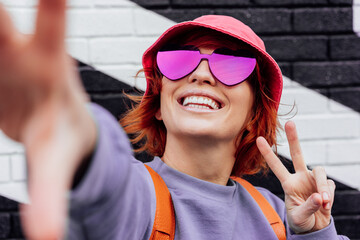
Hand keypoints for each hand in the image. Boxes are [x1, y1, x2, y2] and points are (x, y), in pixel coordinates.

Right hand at [0, 1, 95, 238]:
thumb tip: (48, 239)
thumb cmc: (64, 138)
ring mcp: (2, 55)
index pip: (53, 25)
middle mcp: (22, 53)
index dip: (53, 2)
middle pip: (1, 17)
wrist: (61, 128)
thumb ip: (50, 198)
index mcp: (48, 73)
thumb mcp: (56, 163)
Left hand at [256, 121, 334, 233]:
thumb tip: (319, 196)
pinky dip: (330, 196)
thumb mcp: (299, 216)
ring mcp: (313, 180)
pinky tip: (326, 205)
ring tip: (323, 202)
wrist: (314, 227)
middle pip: (298, 154)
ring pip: (320, 172)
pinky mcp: (326, 185)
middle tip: (290, 123)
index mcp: (288, 183)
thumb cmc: (301, 220)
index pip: (277, 166)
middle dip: (294, 139)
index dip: (268, 153)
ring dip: (323, 187)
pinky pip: (330, 186)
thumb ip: (307, 206)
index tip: (259, 139)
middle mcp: (300, 178)